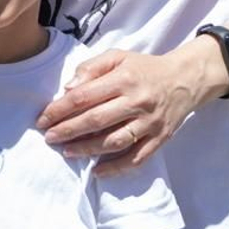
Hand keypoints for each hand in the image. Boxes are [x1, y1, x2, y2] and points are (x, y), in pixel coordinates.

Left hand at [36, 46, 211, 173]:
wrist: (185, 80)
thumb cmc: (143, 68)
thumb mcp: (117, 56)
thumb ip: (90, 68)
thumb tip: (68, 88)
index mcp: (123, 79)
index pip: (84, 97)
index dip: (61, 109)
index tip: (43, 118)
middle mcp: (137, 102)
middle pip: (96, 120)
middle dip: (68, 131)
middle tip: (49, 138)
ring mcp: (150, 123)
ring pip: (115, 141)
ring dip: (88, 149)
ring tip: (67, 152)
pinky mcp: (160, 139)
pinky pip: (137, 158)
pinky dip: (117, 168)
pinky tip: (98, 171)